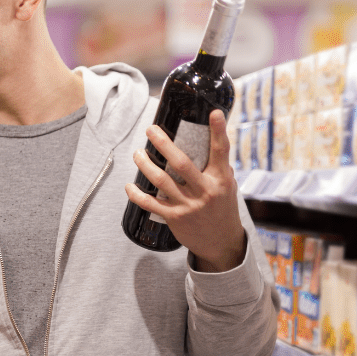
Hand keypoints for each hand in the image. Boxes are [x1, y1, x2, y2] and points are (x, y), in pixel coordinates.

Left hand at [125, 109, 246, 271]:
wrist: (221, 242)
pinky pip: (150, 203)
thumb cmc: (222, 208)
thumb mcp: (227, 186)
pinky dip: (136, 194)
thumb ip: (218, 167)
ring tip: (137, 154)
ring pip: (161, 180)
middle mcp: (205, 191)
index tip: (214, 113)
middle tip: (150, 130)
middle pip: (181, 163)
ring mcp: (188, 205)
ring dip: (145, 165)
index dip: (219, 131)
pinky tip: (129, 185)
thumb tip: (209, 141)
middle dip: (163, 144)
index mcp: (221, 179)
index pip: (221, 151)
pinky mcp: (175, 218)